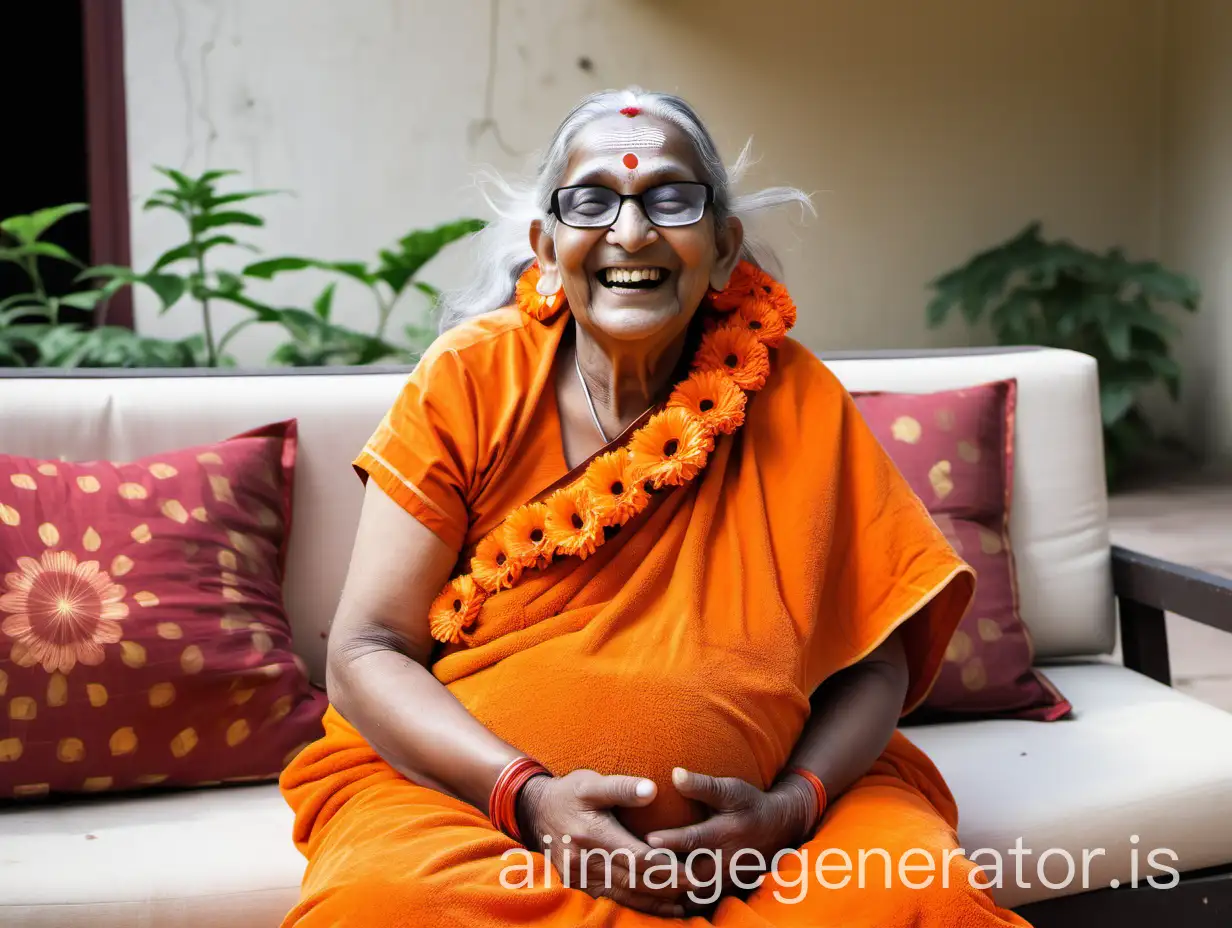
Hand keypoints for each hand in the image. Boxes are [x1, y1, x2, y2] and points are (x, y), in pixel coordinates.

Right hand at [517, 769, 696, 916]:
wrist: (534, 810)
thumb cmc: (569, 793)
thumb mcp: (591, 783)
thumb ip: (622, 787)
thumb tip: (652, 790)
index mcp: (592, 835)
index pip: (637, 858)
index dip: (666, 867)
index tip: (692, 871)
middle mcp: (585, 861)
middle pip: (634, 880)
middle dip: (667, 886)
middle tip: (698, 886)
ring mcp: (580, 877)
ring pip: (623, 895)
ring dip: (654, 901)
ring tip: (684, 902)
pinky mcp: (578, 884)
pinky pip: (610, 899)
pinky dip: (635, 905)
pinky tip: (657, 907)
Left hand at [643, 767, 814, 898]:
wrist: (779, 828)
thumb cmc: (749, 804)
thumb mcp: (731, 790)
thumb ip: (702, 785)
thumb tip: (675, 774)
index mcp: (725, 834)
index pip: (695, 840)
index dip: (672, 841)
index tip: (648, 839)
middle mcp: (725, 861)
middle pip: (691, 873)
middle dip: (665, 872)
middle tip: (637, 867)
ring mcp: (726, 879)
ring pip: (694, 892)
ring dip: (670, 891)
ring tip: (642, 884)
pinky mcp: (724, 890)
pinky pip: (699, 902)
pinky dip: (679, 902)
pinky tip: (657, 899)